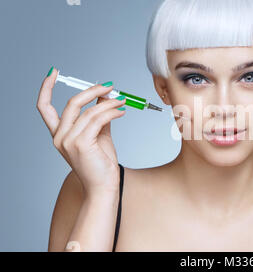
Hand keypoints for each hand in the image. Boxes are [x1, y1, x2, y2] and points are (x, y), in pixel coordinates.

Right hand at [37, 67, 126, 197]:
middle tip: (110, 86)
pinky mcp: (81, 144)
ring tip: (123, 102)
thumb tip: (104, 96)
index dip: (46, 88)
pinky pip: (98, 120)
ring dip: (109, 103)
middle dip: (92, 90)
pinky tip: (122, 112)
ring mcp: (68, 141)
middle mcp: (59, 137)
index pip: (44, 107)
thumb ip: (99, 116)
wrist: (104, 186)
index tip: (54, 72)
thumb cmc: (101, 163)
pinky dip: (112, 112)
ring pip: (89, 111)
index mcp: (59, 134)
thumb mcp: (99, 134)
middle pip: (71, 103)